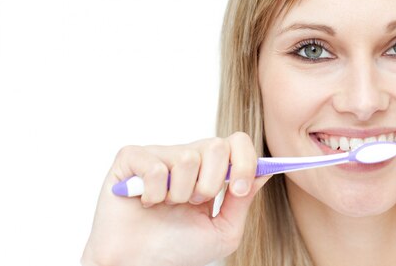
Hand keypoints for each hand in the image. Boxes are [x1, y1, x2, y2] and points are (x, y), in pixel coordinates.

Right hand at [81, 132, 268, 265]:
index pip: (237, 142)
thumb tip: (265, 171)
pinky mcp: (131, 159)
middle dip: (212, 183)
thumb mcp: (223, 230)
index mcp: (210, 168)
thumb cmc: (178, 249)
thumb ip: (243, 201)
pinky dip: (153, 194)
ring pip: (188, 158)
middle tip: (195, 203)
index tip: (240, 189)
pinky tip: (146, 203)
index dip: (245, 161)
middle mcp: (186, 156)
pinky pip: (155, 166)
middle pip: (217, 145)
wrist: (138, 265)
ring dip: (181, 193)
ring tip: (168, 206)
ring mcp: (159, 154)